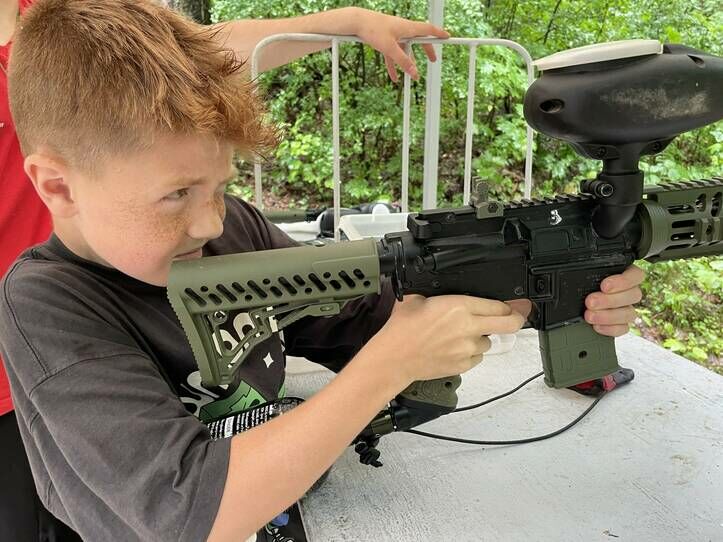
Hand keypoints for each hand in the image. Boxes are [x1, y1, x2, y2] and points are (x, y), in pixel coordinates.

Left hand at [351, 8, 449, 81]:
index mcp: (408, 27)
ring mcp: (394, 34)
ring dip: (409, 62)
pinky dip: (394, 65)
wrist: (357, 22)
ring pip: (405, 49)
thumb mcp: (389, 48)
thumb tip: (414, 72)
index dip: (438, 33)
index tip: (447, 37)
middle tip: (432, 59)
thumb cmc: (373, 30)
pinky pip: (393, 54)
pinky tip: (394, 77)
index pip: (428, 30)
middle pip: (419, 40)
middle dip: (426, 50)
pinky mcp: (385, 39)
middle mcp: (402, 29)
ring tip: (412, 75)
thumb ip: (403, 61)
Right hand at [372, 295, 525, 383]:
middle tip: (519, 316)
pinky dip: (470, 353)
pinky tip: (453, 348)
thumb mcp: (418, 297)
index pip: (498, 306)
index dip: (509, 305)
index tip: (516, 305)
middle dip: (517, 318)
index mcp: (459, 306)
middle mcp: (468, 327)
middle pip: (509, 324)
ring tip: (459, 336)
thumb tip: (448, 286)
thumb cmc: (402, 327)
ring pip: (488, 342)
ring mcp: (468, 349)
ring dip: (480, 337)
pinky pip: (477, 358)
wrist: (394, 357)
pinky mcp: (463, 365)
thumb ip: (441, 293)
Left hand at [584, 265, 644, 336]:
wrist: (571, 305)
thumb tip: (577, 275)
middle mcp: (628, 291)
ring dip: (608, 316)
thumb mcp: (583, 275)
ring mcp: (627, 308)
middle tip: (590, 302)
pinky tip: (596, 326)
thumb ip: (588, 274)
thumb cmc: (579, 285)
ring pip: (630, 313)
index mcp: (623, 274)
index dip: (623, 281)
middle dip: (610, 300)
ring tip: (589, 316)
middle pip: (634, 295)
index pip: (636, 275)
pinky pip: (624, 328)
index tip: (604, 286)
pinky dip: (610, 328)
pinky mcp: (621, 324)